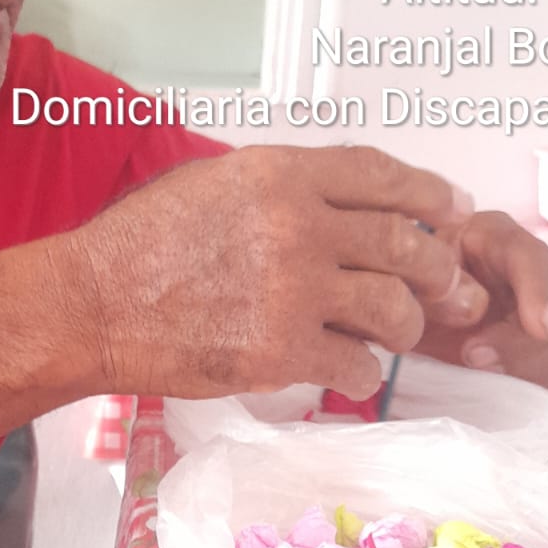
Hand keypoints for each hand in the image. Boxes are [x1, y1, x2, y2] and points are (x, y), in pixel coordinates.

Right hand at [68, 145, 485, 399]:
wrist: (91, 305)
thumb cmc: (139, 245)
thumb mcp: (209, 183)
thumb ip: (277, 187)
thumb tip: (337, 200)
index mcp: (280, 175)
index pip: (382, 175)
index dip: (430, 194)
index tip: (455, 210)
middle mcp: (297, 226)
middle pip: (407, 244)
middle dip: (439, 270)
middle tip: (447, 289)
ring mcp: (293, 291)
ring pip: (395, 308)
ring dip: (406, 326)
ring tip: (395, 336)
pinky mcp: (281, 352)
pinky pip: (358, 365)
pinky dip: (363, 373)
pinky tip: (350, 372)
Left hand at [417, 211, 547, 387]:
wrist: (420, 308)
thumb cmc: (415, 289)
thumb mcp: (412, 285)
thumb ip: (439, 296)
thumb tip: (477, 315)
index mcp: (495, 236)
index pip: (532, 257)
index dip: (540, 292)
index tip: (540, 329)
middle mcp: (535, 263)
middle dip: (523, 342)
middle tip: (472, 357)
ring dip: (530, 364)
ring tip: (481, 369)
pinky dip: (534, 377)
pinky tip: (499, 375)